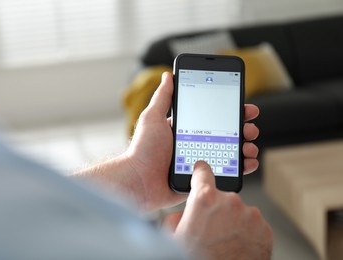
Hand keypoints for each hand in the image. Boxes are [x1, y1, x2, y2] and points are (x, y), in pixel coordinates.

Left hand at [125, 72, 260, 210]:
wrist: (139, 182)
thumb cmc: (143, 150)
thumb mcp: (152, 118)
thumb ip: (163, 97)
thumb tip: (168, 76)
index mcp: (186, 129)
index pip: (214, 116)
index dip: (231, 111)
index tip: (245, 108)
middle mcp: (195, 143)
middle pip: (227, 133)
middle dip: (243, 128)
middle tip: (249, 127)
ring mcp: (200, 161)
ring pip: (230, 152)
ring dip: (245, 146)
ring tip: (249, 144)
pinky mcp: (202, 178)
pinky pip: (226, 171)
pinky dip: (241, 167)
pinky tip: (247, 162)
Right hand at [164, 161, 272, 259]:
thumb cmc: (195, 258)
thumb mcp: (174, 236)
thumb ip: (178, 216)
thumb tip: (183, 214)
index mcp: (205, 199)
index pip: (203, 172)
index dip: (200, 171)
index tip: (201, 170)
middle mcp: (230, 202)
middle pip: (222, 197)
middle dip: (217, 209)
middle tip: (211, 230)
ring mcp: (251, 216)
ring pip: (239, 212)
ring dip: (232, 222)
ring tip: (224, 242)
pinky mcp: (265, 230)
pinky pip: (253, 225)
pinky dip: (246, 233)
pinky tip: (237, 247)